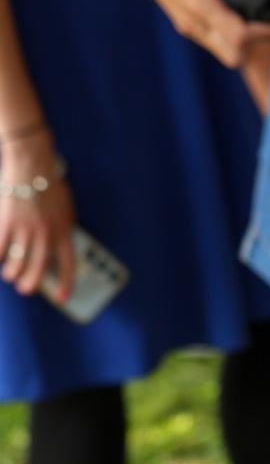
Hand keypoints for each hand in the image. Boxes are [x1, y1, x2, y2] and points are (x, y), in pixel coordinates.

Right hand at [1, 133, 74, 298]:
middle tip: (26, 289)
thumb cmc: (49, 185)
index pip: (69, 263)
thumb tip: (59, 249)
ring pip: (18, 260)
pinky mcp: (7, 222)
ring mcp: (27, 228)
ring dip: (12, 271)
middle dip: (32, 282)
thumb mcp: (65, 209)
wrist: (32, 165)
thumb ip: (62, 229)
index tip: (64, 298)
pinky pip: (0, 248)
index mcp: (65, 230)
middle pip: (40, 267)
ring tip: (10, 275)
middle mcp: (47, 233)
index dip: (67, 283)